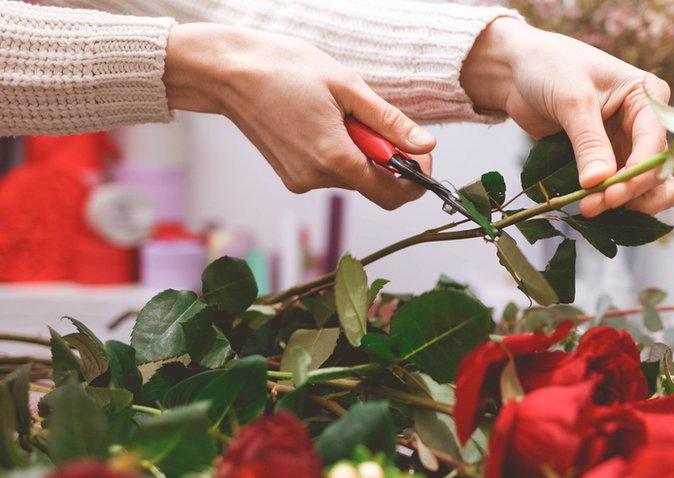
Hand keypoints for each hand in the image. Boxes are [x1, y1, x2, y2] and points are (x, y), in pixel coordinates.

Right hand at [163, 23, 434, 209]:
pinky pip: (330, 172)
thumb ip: (389, 122)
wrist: (228, 72)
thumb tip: (425, 145)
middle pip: (373, 184)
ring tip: (338, 113)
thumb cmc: (284, 69)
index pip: (392, 192)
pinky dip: (339, 152)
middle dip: (385, 158)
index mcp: (334, 158)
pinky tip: (322, 122)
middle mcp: (317, 178)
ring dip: (359, 150)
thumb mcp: (348, 87)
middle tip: (373, 120)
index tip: (419, 153)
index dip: (415, 177)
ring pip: (352, 176)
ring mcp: (301, 180)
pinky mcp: (291, 176)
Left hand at [461, 18, 673, 217]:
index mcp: (646, 98)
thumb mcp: (572, 100)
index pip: (654, 145)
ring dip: (621, 204)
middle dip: (629, 193)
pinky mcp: (604, 161)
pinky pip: (615, 189)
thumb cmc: (549, 68)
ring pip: (642, 188)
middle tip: (593, 205)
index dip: (637, 175)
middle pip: (655, 172)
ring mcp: (624, 145)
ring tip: (587, 207)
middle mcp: (642, 124)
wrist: (518, 71)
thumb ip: (588, 142)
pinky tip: (585, 205)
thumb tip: (599, 181)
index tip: (610, 194)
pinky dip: (605, 201)